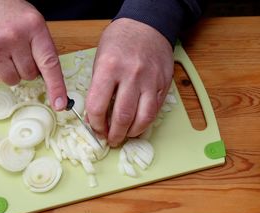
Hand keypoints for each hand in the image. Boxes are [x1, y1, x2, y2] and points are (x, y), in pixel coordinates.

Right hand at [0, 0, 67, 109]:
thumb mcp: (31, 22)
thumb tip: (48, 80)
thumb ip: (41, 47)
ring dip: (9, 72)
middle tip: (17, 52)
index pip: (49, 63)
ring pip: (11, 80)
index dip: (56, 87)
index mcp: (33, 27)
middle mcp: (13, 36)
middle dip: (25, 69)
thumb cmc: (6, 12)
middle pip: (29, 75)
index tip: (61, 104)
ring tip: (3, 53)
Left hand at [86, 18, 173, 146]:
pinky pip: (156, 110)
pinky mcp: (164, 84)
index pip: (98, 106)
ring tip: (125, 135)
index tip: (96, 130)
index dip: (96, 124)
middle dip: (114, 134)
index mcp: (109, 68)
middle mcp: (131, 75)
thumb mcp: (99, 60)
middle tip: (111, 140)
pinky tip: (138, 125)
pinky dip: (146, 122)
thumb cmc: (119, 41)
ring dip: (132, 132)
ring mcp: (150, 80)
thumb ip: (98, 88)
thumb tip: (95, 117)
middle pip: (122, 116)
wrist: (147, 25)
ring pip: (143, 118)